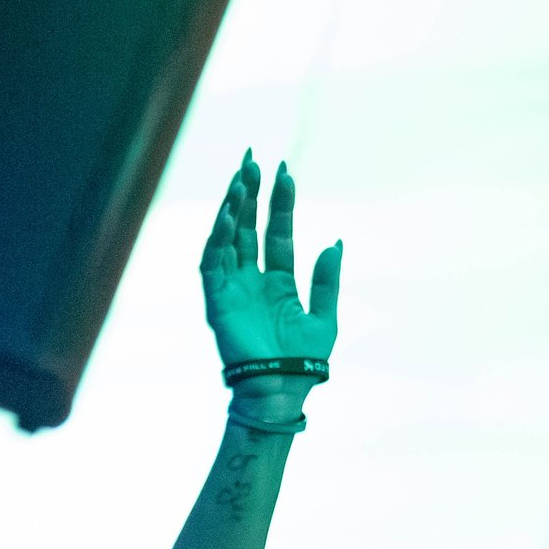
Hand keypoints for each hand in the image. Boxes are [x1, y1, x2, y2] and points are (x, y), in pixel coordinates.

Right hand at [200, 155, 341, 385]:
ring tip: (241, 177)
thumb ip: (327, 281)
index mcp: (278, 281)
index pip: (276, 231)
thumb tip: (336, 243)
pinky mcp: (216, 299)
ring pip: (228, 236)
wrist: (281, 391)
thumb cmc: (303, 363)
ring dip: (232, 206)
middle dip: (250, 191)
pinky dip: (218, 237)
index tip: (285, 170)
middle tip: (252, 157)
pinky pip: (212, 261)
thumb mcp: (325, 318)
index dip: (280, 202)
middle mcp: (252, 279)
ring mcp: (232, 287)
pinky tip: (227, 214)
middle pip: (247, 225)